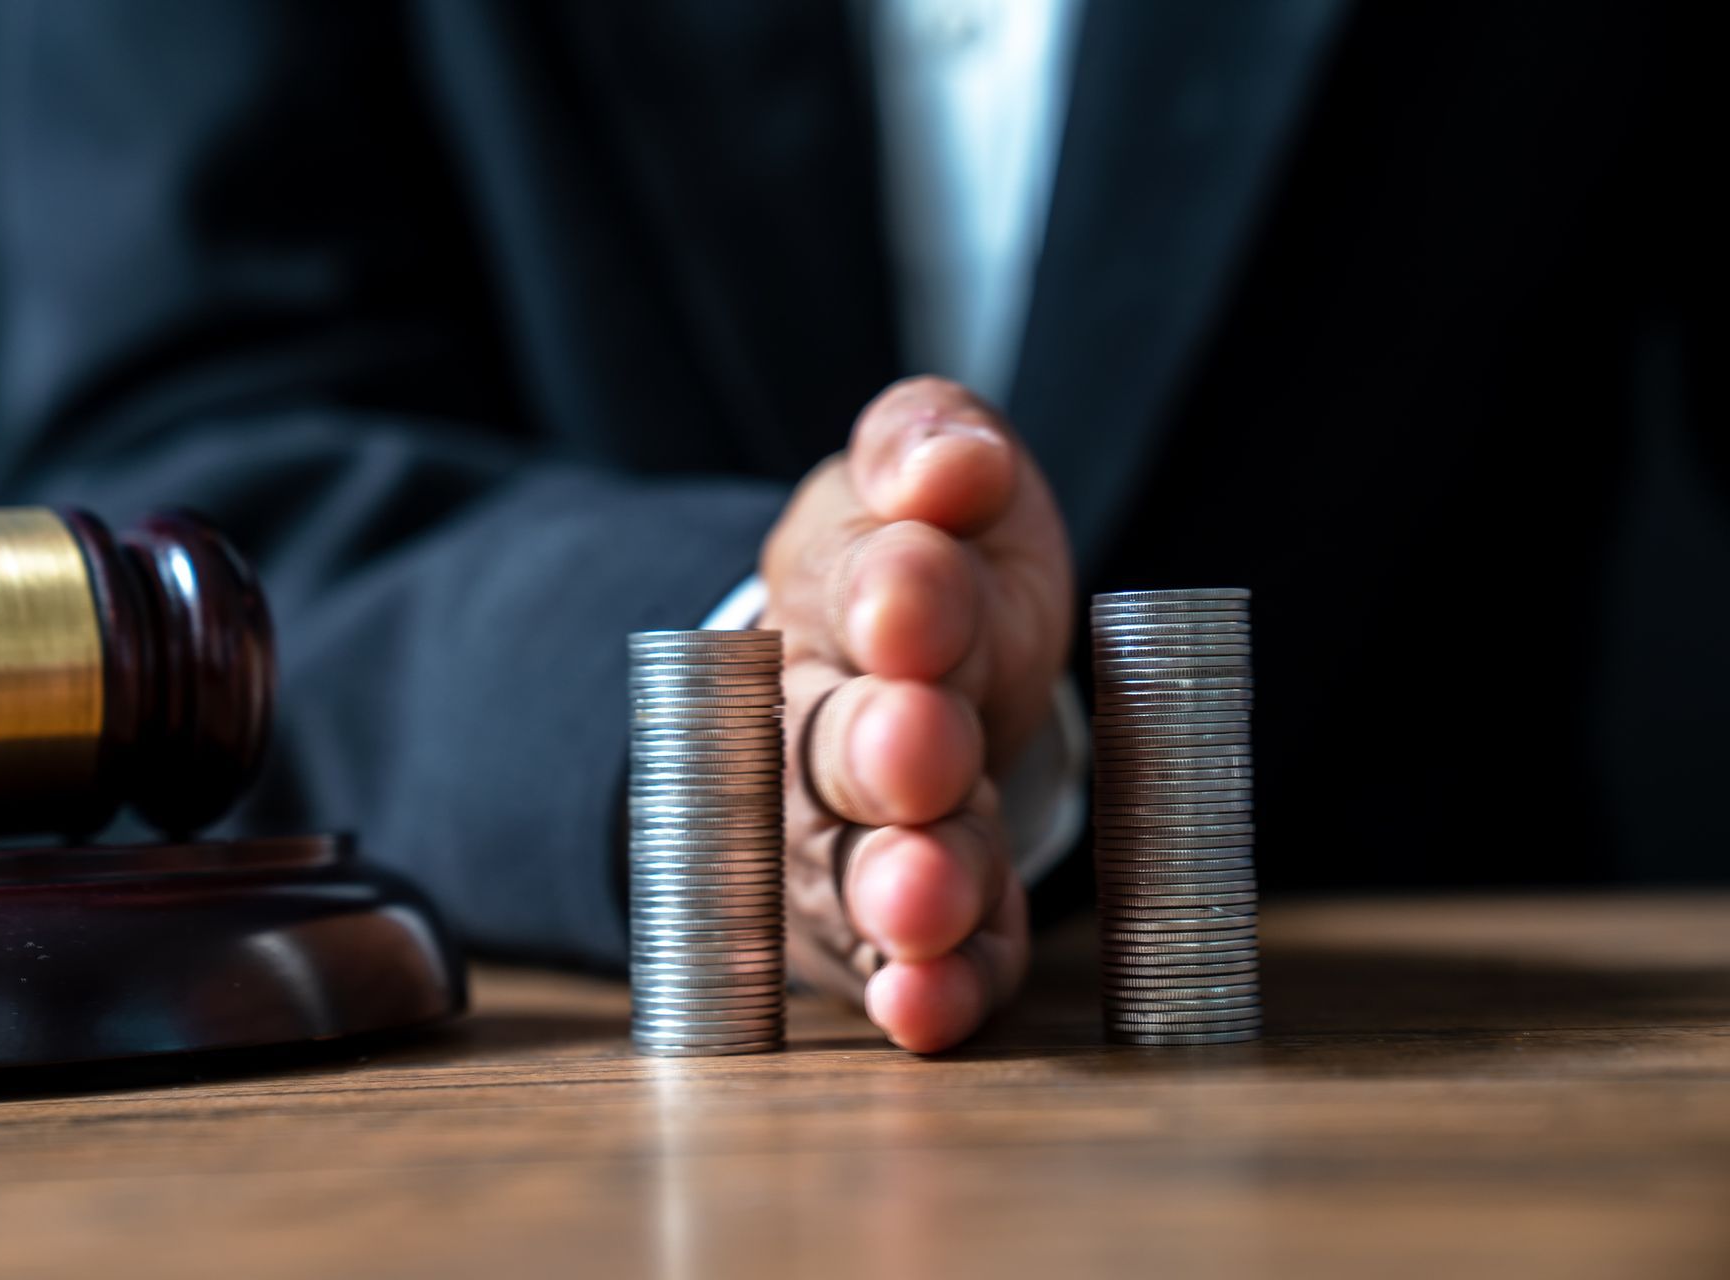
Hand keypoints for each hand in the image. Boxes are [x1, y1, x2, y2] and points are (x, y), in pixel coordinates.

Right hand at [762, 376, 1073, 1051]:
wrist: (911, 660)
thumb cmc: (937, 557)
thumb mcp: (931, 477)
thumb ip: (928, 445)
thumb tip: (949, 458)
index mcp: (841, 591)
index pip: (856, 583)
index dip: (893, 591)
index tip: (920, 588)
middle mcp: (827, 719)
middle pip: (839, 741)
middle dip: (881, 748)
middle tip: (918, 750)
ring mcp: (852, 830)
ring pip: (862, 863)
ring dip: (896, 887)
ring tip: (924, 906)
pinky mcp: (893, 920)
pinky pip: (913, 960)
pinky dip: (926, 988)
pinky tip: (930, 1011)